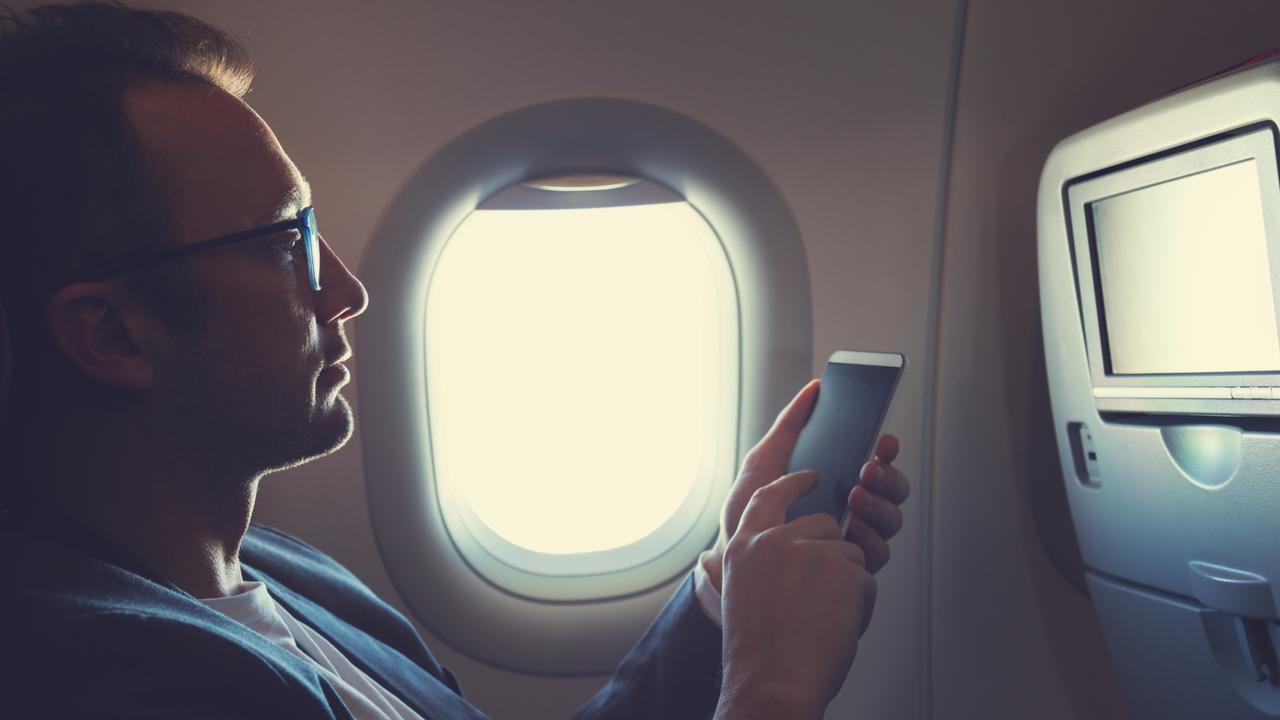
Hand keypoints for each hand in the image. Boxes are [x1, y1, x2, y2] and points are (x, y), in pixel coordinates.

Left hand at [702, 380, 910, 592]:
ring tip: (856, 495)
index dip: (887, 450)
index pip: (875, 463)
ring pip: (890, 520)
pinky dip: (869, 539)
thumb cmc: (746, 516)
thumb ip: (789, 427)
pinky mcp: (851, 572)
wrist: (729, 568)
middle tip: (867, 469)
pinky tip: (852, 530)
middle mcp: (854, 511)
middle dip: (887, 476)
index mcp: (839, 484)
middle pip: (892, 490)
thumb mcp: (762, 466)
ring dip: (880, 505)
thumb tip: (814, 388)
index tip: (884, 438)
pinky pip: (877, 555)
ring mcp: (855, 541)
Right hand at [716, 470, 876, 719]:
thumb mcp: (745, 594)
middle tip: (820, 600)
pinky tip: (835, 630)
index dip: (792, 484)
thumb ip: (763, 562)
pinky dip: (860, 608)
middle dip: (834, 555)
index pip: (768, 496)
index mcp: (744, 547)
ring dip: (847, 588)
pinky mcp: (842, 568)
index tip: (809, 477)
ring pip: (851, 553)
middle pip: (824, 525)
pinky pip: (866, 581)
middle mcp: (773, 541)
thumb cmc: (760, 655)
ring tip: (822, 623)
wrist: (771, 686)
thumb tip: (796, 542)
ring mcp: (809, 551)